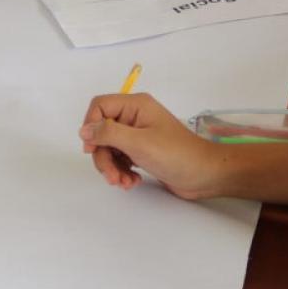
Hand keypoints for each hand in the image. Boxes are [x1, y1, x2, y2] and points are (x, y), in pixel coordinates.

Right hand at [79, 92, 223, 199]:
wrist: (204, 175)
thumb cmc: (175, 154)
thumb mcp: (139, 143)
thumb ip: (108, 134)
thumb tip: (83, 130)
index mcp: (136, 106)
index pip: (100, 107)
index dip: (91, 126)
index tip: (92, 149)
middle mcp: (135, 117)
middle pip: (102, 132)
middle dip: (103, 156)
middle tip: (112, 177)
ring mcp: (138, 135)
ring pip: (109, 149)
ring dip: (112, 168)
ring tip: (124, 183)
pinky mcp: (142, 152)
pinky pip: (120, 159)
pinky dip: (122, 172)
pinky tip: (132, 182)